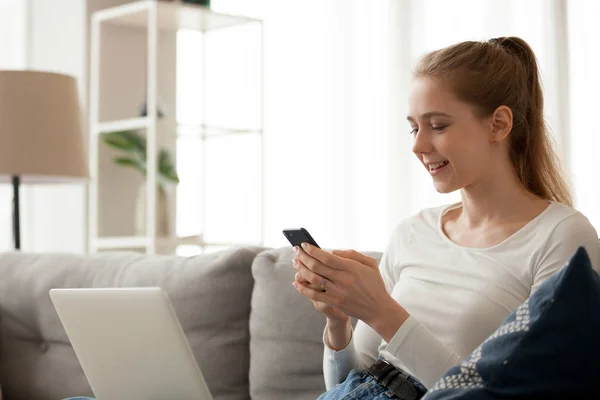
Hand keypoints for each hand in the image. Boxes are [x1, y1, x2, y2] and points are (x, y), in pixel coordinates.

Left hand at [292, 244, 409, 341]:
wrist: (378, 309)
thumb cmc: (375, 284)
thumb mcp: (370, 264)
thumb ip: (353, 254)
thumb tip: (333, 251)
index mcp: (352, 267)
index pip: (327, 256)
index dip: (313, 250)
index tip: (304, 244)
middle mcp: (343, 279)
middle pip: (317, 266)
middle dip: (303, 257)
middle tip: (296, 250)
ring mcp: (338, 292)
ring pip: (314, 279)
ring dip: (301, 270)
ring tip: (295, 263)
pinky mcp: (335, 302)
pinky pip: (315, 295)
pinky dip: (303, 289)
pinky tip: (296, 283)